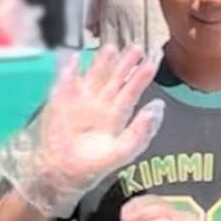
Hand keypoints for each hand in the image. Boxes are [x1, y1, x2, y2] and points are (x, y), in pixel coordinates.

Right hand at [0, 46, 163, 217]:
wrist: (64, 173)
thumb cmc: (96, 164)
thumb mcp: (124, 150)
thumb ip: (142, 130)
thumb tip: (159, 106)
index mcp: (118, 114)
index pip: (132, 91)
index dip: (141, 77)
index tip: (153, 61)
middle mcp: (102, 103)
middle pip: (115, 79)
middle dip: (125, 64)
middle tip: (136, 47)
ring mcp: (81, 101)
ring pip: (94, 77)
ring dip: (101, 63)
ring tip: (110, 48)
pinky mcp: (61, 103)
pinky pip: (66, 83)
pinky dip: (70, 71)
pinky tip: (75, 59)